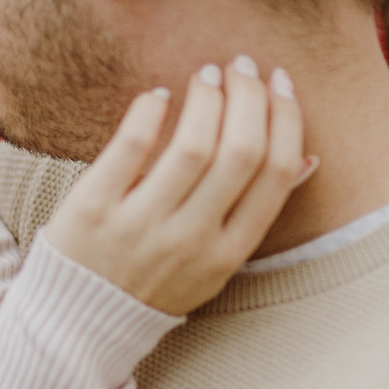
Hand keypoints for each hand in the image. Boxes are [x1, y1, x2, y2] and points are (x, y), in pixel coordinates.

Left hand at [40, 55, 306, 314]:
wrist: (79, 321)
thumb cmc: (155, 280)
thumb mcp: (215, 261)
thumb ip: (255, 211)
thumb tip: (309, 159)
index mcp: (228, 252)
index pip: (275, 174)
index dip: (285, 118)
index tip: (279, 82)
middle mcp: (189, 240)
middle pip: (240, 152)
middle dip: (250, 97)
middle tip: (242, 66)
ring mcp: (140, 226)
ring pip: (191, 147)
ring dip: (207, 98)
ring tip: (207, 75)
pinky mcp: (92, 210)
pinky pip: (129, 148)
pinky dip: (149, 113)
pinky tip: (157, 96)